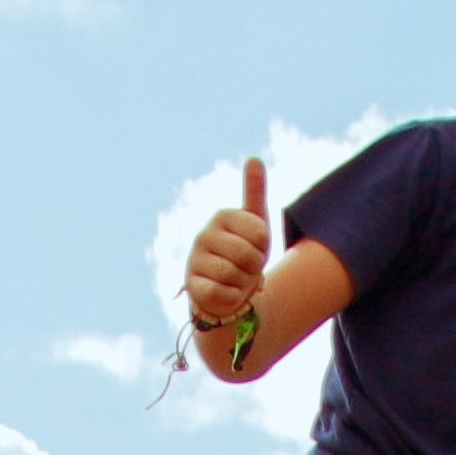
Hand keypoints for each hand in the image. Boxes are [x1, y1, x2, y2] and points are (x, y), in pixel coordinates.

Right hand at [186, 158, 269, 329]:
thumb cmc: (245, 253)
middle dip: (253, 266)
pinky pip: (220, 291)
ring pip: (233, 274)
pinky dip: (231, 296)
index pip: (259, 233)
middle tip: (246, 266)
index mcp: (222, 216)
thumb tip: (254, 158)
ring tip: (236, 279)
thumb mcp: (256, 223)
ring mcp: (196, 259)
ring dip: (242, 283)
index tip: (254, 247)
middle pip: (247, 254)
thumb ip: (255, 192)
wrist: (230, 288)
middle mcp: (204, 234)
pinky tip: (226, 292)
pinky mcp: (192, 285)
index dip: (263, 246)